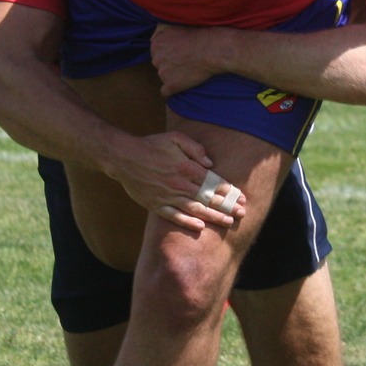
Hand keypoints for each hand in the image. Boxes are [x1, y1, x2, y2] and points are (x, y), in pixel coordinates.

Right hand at [100, 130, 239, 230]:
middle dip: (227, 206)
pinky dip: (187, 222)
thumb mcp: (175, 138)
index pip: (213, 182)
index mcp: (186, 167)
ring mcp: (166, 196)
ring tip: (228, 222)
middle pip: (208, 198)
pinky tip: (200, 227)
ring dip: (213, 217)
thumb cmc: (151, 145)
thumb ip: (195, 149)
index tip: (242, 197)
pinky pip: (174, 216)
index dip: (229, 191)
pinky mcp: (155, 205)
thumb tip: (210, 164)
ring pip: (194, 209)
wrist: (123, 157)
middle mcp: (178, 184)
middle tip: (242, 213)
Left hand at [150, 23, 223, 95]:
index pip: (157, 52)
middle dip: (170, 63)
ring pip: (164, 76)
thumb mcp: (175, 24)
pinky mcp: (171, 85)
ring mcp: (163, 73)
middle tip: (185, 61)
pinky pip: (166, 92)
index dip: (170, 53)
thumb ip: (160, 30)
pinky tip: (183, 85)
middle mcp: (156, 59)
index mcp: (156, 44)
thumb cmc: (199, 34)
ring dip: (173, 75)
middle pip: (160, 64)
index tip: (181, 53)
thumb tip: (152, 38)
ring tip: (189, 71)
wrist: (213, 49)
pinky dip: (174, 89)